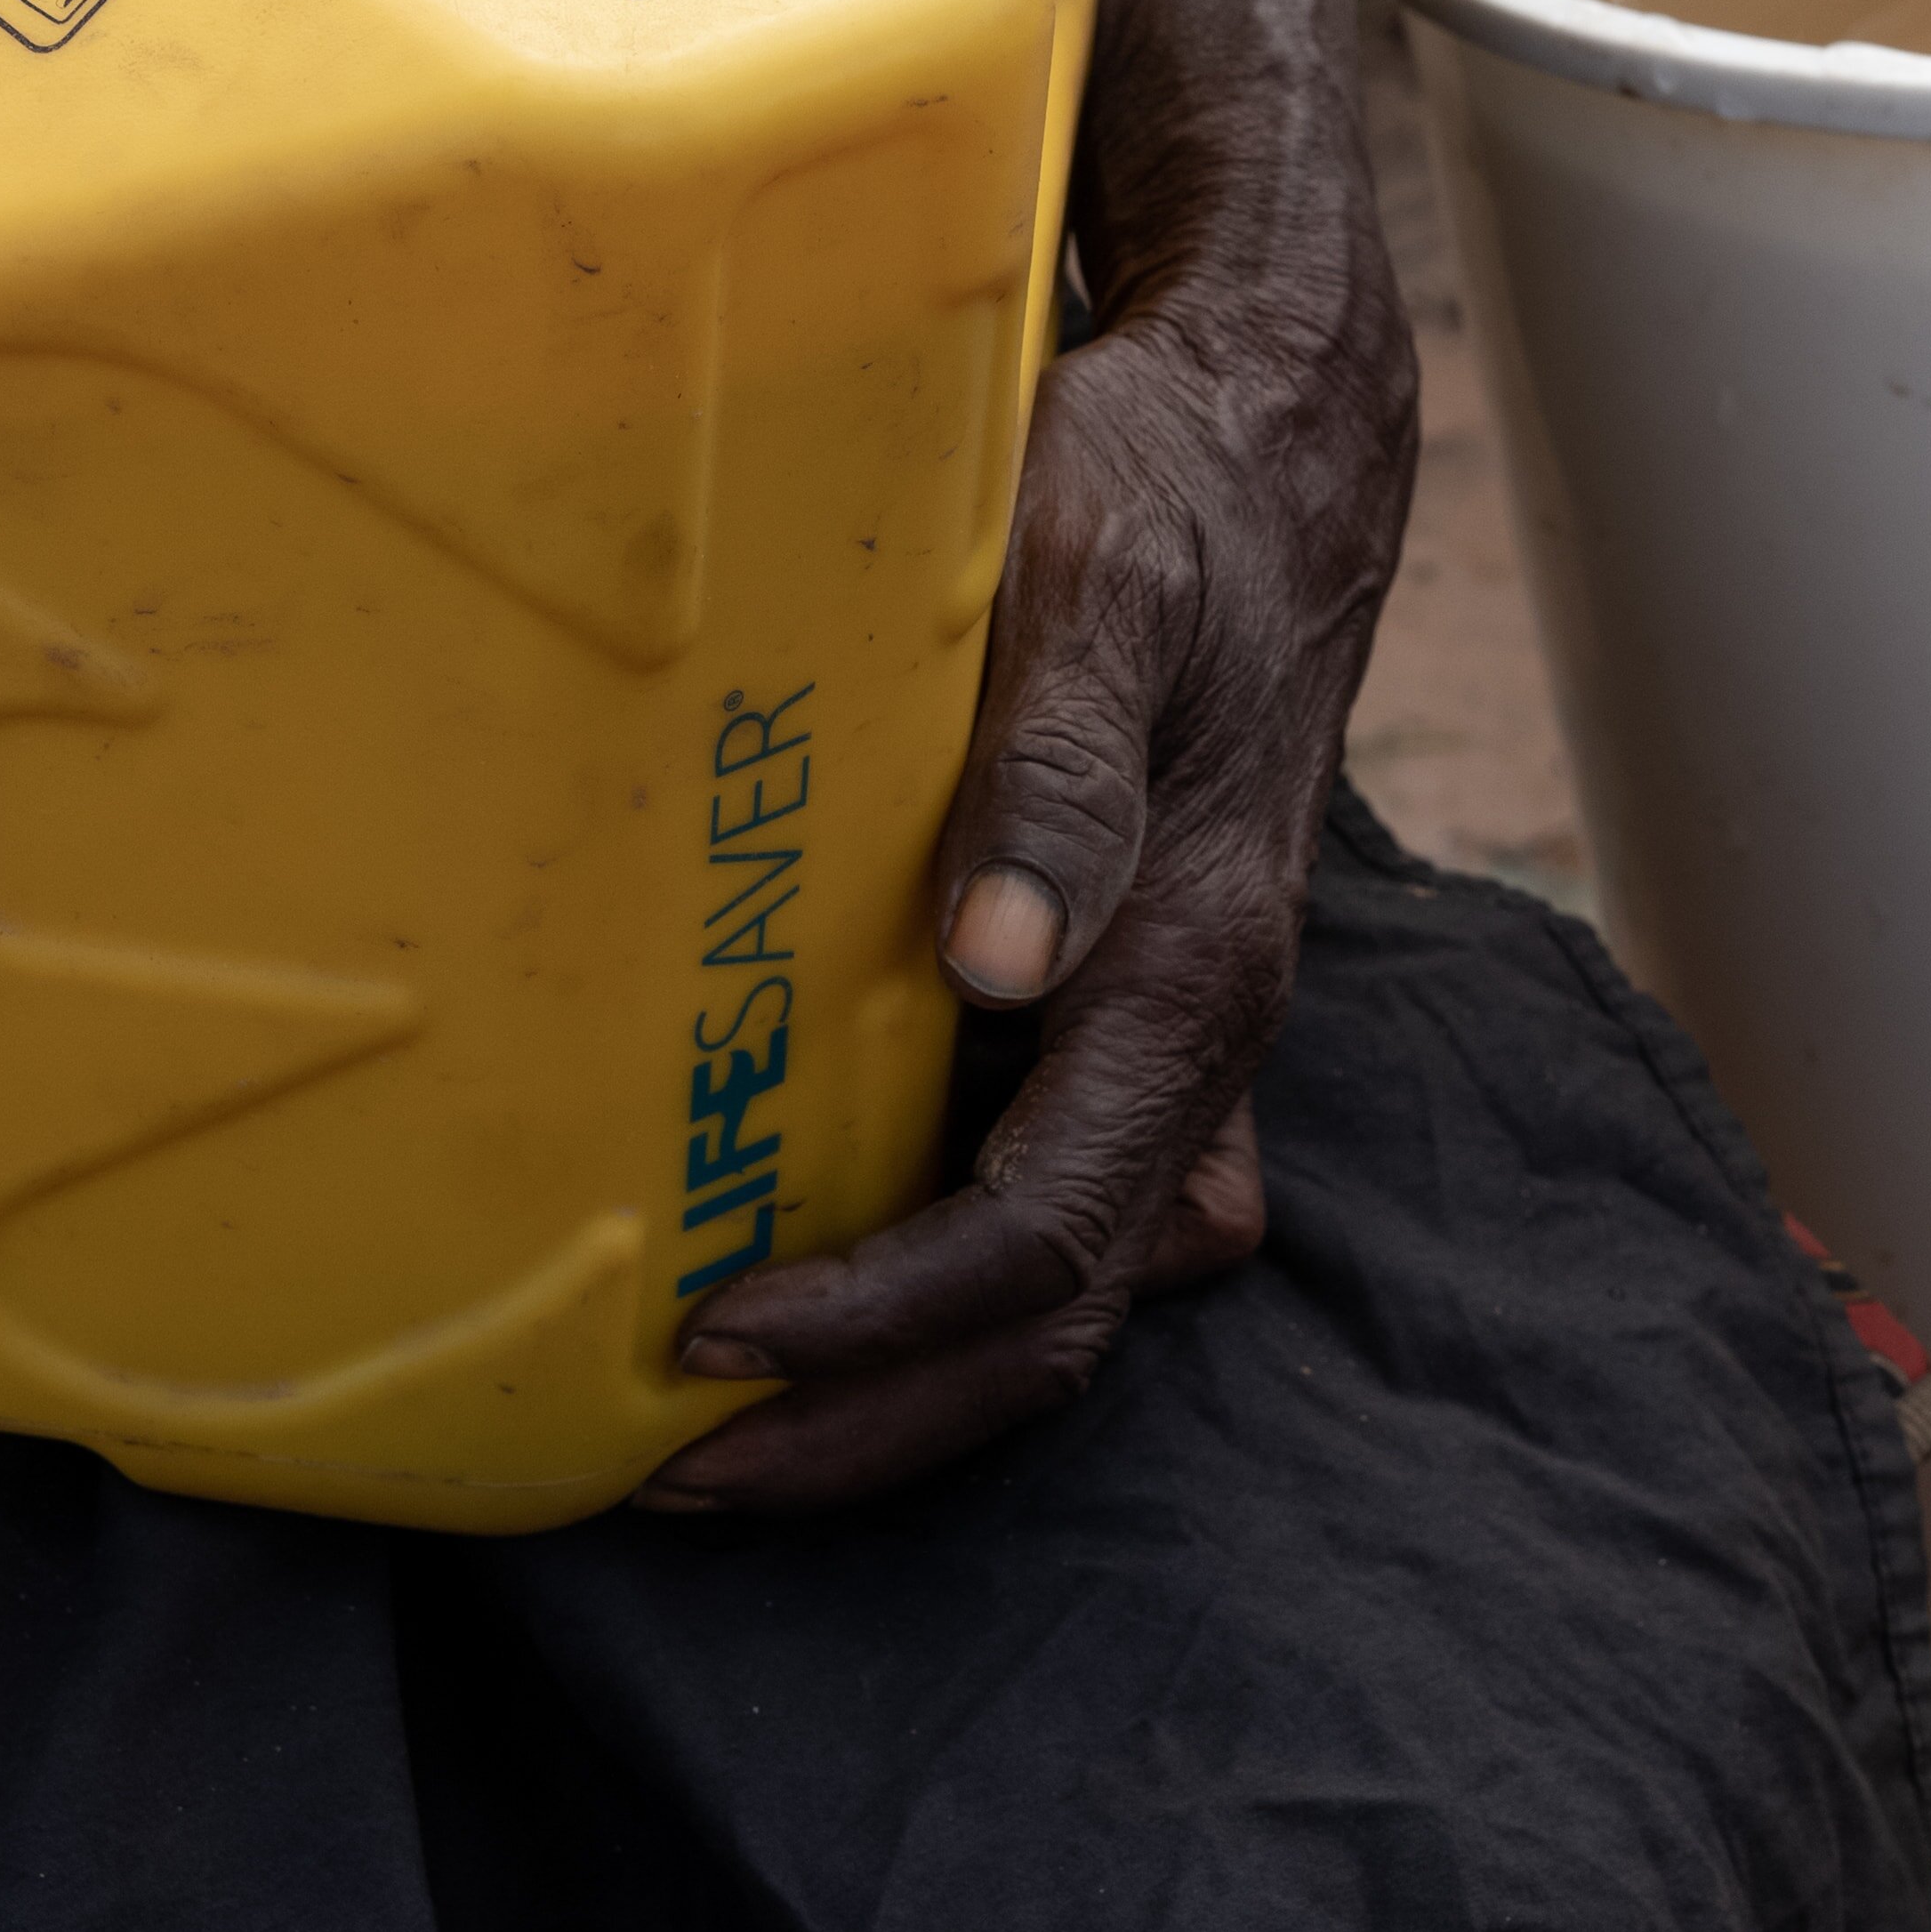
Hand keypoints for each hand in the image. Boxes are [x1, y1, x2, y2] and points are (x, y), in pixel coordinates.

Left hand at [640, 222, 1412, 1512]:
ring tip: (705, 1433)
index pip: (1040, 1230)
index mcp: (1192, 971)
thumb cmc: (1162, 506)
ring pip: (1057, 1290)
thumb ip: (1059, 771)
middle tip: (668, 1476)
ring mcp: (1162, 1049)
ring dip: (895, 1388)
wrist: (1262, 455)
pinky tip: (794, 1283)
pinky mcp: (1118, 1023)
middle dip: (868, 1424)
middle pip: (1054, 1320)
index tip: (709, 1340)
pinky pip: (1043, 1210)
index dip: (878, 1319)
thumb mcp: (1107, 593)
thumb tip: (1001, 955)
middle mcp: (1191, 1045)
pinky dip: (927, 1292)